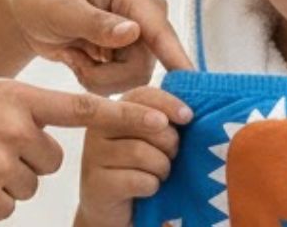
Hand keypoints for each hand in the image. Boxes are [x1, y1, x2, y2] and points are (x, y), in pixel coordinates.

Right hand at [0, 79, 174, 220]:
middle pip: (53, 158)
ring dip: (7, 181)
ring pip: (32, 183)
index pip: (85, 107)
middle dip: (28, 160)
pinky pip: (8, 205)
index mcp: (14, 94)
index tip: (169, 121)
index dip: (131, 116)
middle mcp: (15, 127)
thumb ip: (17, 106)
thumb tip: (47, 129)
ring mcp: (2, 164)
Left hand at [5, 0, 194, 94]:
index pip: (159, 29)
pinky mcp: (130, 54)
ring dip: (100, 78)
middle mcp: (144, 13)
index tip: (191, 80)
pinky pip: (124, 83)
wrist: (28, 12)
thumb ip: (96, 22)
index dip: (175, 56)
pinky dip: (98, 80)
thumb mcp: (60, 9)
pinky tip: (81, 62)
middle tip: (76, 63)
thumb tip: (133, 33)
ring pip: (136, 78)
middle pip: (146, 63)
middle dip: (108, 74)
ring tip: (75, 60)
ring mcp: (139, 35)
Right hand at [76, 86, 191, 226]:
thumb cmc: (138, 168)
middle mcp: (97, 128)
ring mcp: (93, 156)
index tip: (188, 116)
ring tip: (159, 173)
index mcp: (112, 110)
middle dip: (170, 142)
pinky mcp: (96, 184)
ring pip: (144, 153)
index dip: (168, 103)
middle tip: (170, 155)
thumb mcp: (152, 136)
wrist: (112, 212)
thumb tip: (194, 74)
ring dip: (162, 168)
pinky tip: (147, 188)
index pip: (142, 94)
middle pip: (148, 123)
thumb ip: (166, 110)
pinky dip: (152, 186)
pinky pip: (140, 180)